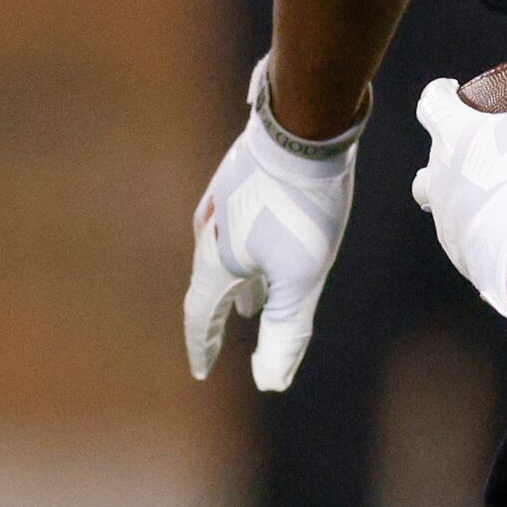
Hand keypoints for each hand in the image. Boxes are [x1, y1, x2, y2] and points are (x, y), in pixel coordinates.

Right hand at [184, 59, 366, 391]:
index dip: (202, 345)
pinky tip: (268, 240)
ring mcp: (226, 199)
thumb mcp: (302, 276)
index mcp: (218, 259)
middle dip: (222, 312)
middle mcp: (212, 229)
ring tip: (252, 297)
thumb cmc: (304, 204)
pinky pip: (240, 223)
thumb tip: (271, 382)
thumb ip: (285, 329)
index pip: (201, 313)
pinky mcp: (245, 175)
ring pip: (227, 250)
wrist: (305, 124)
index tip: (202, 370)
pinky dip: (250, 247)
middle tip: (230, 333)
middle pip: (212, 281)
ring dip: (238, 279)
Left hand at [413, 0, 506, 319]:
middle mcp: (444, 186)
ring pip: (448, 214)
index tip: (446, 87)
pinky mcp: (474, 266)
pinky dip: (490, 242)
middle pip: (428, 171)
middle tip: (467, 154)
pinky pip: (477, 250)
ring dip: (465, 204)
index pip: (432, 108)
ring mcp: (454, 230)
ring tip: (496, 202)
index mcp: (455, 142)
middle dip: (443, 161)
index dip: (438, 96)